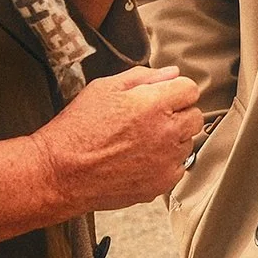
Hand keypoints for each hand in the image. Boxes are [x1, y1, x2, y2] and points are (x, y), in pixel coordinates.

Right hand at [0, 65, 201, 240]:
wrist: (62, 171)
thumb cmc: (78, 127)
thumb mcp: (103, 88)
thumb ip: (142, 77)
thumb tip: (170, 73)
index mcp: (154, 104)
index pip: (190, 89)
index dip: (174, 89)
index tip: (161, 95)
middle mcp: (167, 133)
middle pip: (195, 116)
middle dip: (177, 112)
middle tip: (149, 117)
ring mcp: (166, 162)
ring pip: (187, 143)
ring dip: (172, 139)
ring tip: (140, 140)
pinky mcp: (161, 184)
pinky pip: (177, 168)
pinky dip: (164, 163)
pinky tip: (139, 159)